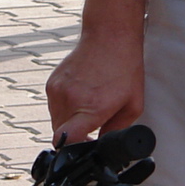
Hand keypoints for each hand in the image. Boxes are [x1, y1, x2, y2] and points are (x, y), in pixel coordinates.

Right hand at [47, 22, 144, 143]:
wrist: (109, 35)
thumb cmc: (125, 67)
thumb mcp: (133, 104)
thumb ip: (116, 129)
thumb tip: (104, 145)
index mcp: (91, 108)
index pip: (66, 141)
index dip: (73, 150)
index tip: (83, 147)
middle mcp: (70, 100)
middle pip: (60, 136)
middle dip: (74, 136)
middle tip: (91, 125)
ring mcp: (57, 91)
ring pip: (56, 121)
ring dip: (69, 121)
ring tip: (88, 104)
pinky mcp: (51, 83)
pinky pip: (53, 106)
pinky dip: (65, 107)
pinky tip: (81, 94)